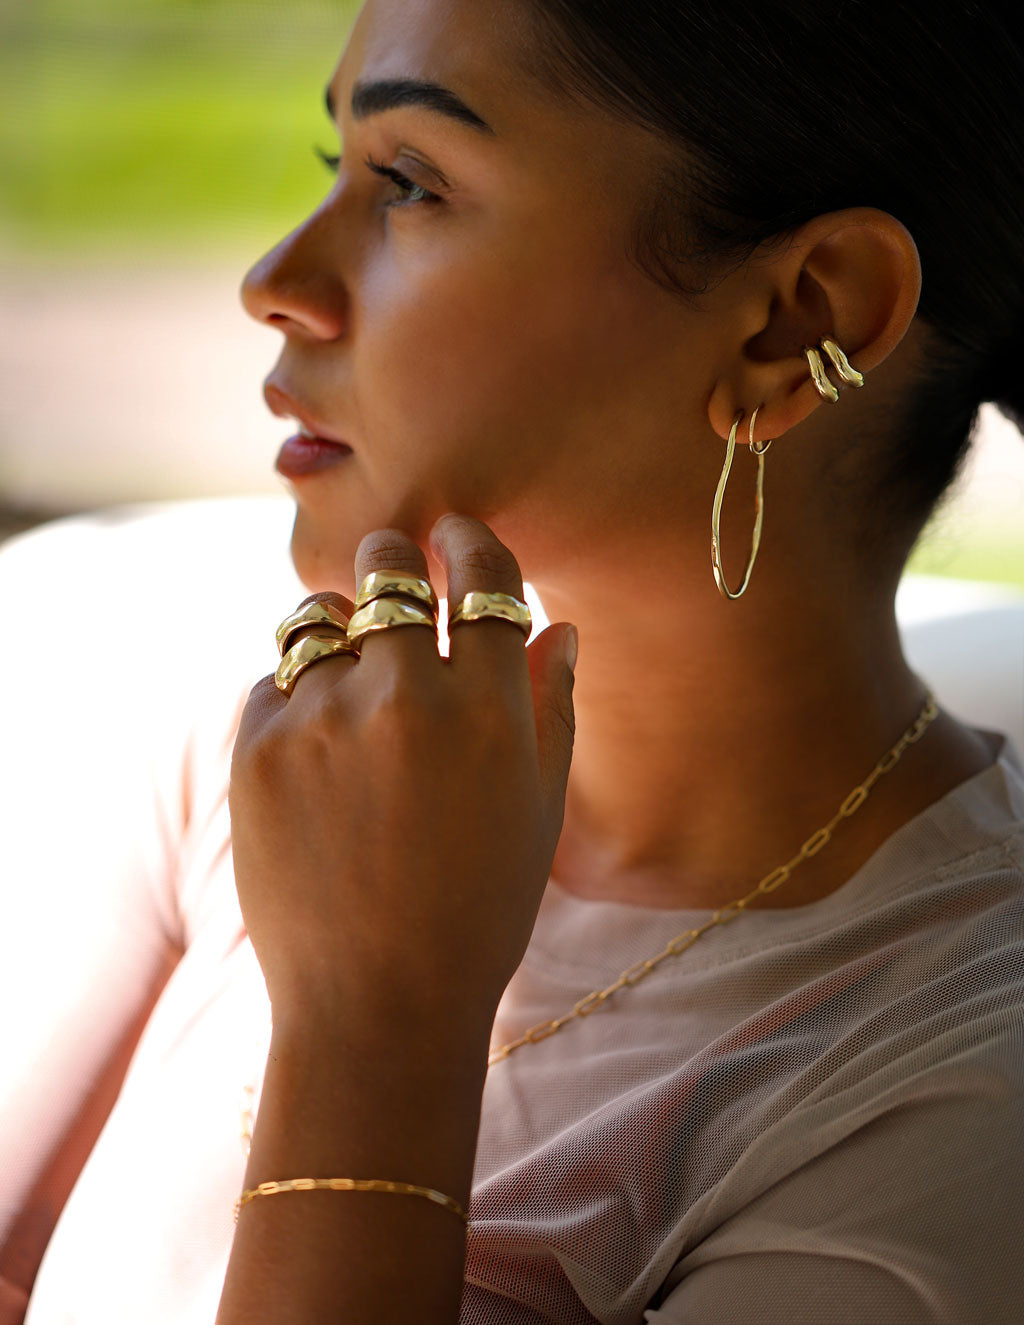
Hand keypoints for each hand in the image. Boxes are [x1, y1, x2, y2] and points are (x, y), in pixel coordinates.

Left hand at [229, 515, 576, 1048]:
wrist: (377, 1005)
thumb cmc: (478, 911)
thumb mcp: (540, 811)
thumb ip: (551, 707)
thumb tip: (556, 627)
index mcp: (488, 705)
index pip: (483, 573)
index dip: (471, 541)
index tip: (458, 537)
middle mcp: (402, 694)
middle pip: (388, 565)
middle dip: (395, 557)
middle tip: (396, 569)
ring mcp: (320, 718)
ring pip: (319, 617)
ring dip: (339, 627)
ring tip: (351, 670)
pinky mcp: (255, 749)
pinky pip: (273, 681)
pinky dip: (297, 697)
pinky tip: (319, 750)